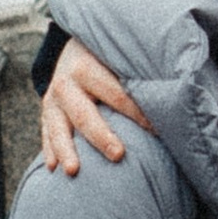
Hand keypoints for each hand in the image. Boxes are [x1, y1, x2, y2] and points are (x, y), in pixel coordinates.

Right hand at [39, 39, 150, 176]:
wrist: (75, 47)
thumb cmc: (108, 58)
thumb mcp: (117, 58)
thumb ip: (134, 75)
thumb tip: (171, 98)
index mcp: (86, 67)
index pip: (116, 95)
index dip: (137, 114)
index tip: (157, 131)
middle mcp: (65, 83)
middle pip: (85, 115)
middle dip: (101, 137)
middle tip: (118, 155)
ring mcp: (52, 100)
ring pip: (57, 129)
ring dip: (65, 150)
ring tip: (73, 172)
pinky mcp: (46, 112)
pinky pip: (46, 134)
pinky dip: (50, 151)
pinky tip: (52, 169)